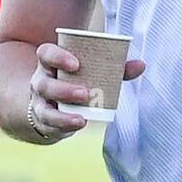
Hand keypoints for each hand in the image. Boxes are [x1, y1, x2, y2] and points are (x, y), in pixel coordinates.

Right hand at [28, 42, 145, 139]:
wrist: (52, 103)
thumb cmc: (76, 80)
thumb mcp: (91, 71)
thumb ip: (115, 68)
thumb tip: (141, 65)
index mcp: (50, 64)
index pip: (46, 54)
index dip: (57, 57)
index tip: (76, 64)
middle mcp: (41, 82)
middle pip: (44, 84)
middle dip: (63, 90)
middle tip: (85, 93)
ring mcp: (40, 104)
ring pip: (44, 110)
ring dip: (62, 115)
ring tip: (82, 119)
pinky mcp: (44, 122)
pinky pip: (50, 126)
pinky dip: (64, 127)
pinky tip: (79, 125)